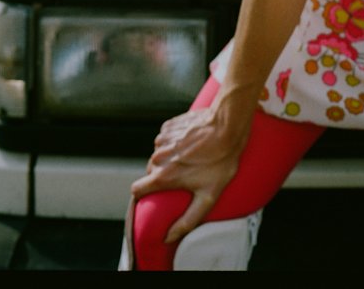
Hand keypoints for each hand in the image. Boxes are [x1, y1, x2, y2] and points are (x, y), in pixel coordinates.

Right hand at [128, 104, 249, 245]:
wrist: (227, 125)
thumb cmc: (220, 161)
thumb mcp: (208, 196)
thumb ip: (187, 221)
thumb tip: (168, 238)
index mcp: (163, 176)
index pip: (136, 190)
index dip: (143, 194)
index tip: (154, 195)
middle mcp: (158, 157)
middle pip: (151, 172)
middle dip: (164, 176)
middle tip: (185, 176)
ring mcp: (162, 139)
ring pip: (158, 155)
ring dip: (169, 158)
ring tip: (191, 158)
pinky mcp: (168, 126)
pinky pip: (165, 139)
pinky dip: (174, 143)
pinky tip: (190, 144)